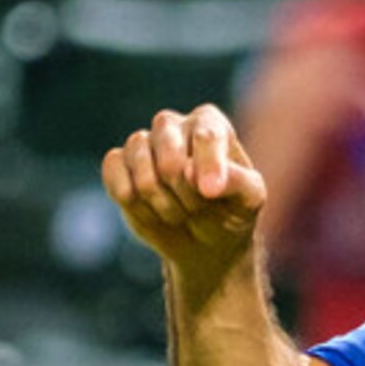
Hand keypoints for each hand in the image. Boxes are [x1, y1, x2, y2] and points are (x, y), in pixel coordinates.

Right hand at [103, 105, 269, 292]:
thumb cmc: (231, 211)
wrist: (205, 241)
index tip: (210, 192)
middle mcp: (173, 126)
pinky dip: (133, 200)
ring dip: (160, 199)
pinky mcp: (118, 163)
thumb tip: (191, 172)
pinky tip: (151, 211)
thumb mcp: (250, 200)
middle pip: (167, 146)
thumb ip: (236, 181)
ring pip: (139, 161)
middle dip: (182, 187)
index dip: (207, 164)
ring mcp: (142, 143)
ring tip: (179, 214)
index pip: (205, 133)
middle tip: (196, 209)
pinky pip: (114, 171)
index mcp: (210, 124)